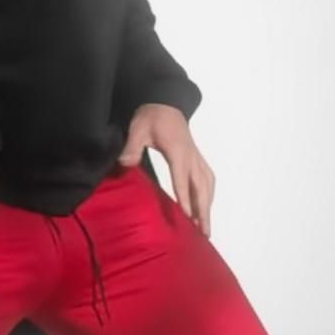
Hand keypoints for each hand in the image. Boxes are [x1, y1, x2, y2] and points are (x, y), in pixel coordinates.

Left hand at [117, 103, 214, 235]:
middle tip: (204, 232)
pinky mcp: (197, 157)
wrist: (166, 102)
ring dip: (208, 205)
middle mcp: (191, 156)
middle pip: (201, 187)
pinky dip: (209, 194)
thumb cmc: (151, 117)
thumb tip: (125, 164)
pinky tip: (206, 204)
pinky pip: (208, 178)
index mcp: (177, 151)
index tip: (189, 217)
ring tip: (206, 226)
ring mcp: (196, 157)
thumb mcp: (138, 129)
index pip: (181, 179)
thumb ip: (132, 147)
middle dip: (203, 210)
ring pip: (207, 184)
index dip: (185, 198)